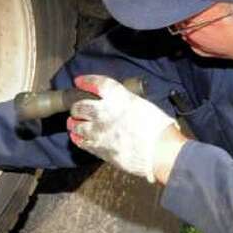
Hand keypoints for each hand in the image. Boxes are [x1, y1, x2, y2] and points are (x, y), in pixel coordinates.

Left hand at [67, 75, 185, 182]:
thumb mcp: (143, 105)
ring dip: (74, 123)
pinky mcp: (98, 148)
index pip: (96, 83)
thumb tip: (121, 103)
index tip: (79, 81)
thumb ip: (126, 102)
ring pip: (76, 124)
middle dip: (77, 106)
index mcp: (118, 96)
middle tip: (77, 108)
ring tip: (74, 123)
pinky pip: (81, 141)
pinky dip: (78, 137)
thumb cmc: (158, 128)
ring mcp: (99, 130)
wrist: (159, 152)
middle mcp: (104, 111)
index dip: (86, 81)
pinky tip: (77, 136)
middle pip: (80, 105)